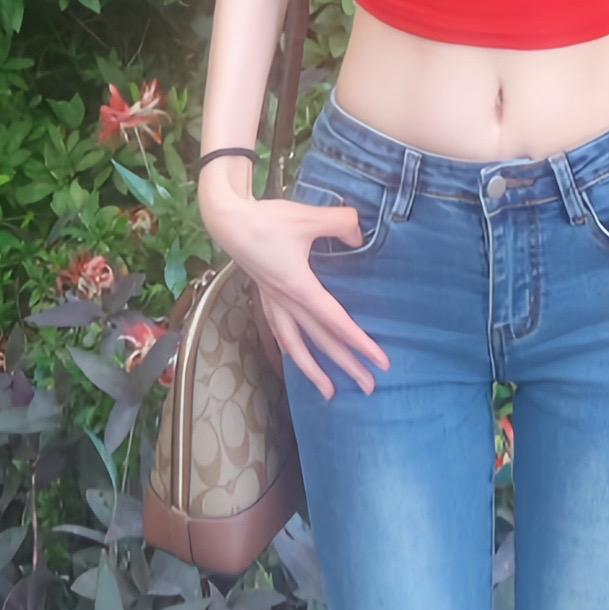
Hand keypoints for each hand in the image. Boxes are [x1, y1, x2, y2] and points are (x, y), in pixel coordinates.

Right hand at [204, 185, 390, 402]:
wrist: (227, 220)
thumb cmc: (266, 219)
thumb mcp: (308, 217)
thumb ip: (341, 223)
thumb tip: (358, 235)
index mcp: (300, 287)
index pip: (336, 323)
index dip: (361, 343)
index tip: (381, 362)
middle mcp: (286, 302)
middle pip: (321, 342)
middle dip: (346, 366)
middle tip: (368, 387)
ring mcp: (273, 302)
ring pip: (295, 346)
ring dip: (313, 371)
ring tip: (328, 392)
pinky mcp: (265, 296)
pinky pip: (280, 333)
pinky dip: (291, 351)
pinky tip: (295, 358)